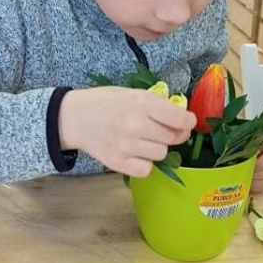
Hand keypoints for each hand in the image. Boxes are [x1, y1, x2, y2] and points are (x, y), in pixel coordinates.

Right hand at [58, 87, 195, 177]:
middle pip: (173, 138)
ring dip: (158, 148)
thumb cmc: (105, 102)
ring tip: (146, 140)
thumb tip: (181, 117)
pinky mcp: (117, 163)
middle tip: (165, 130)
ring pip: (161, 154)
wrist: (74, 117)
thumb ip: (156, 105)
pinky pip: (146, 169)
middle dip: (174, 134)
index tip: (187, 122)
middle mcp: (136, 125)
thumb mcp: (131, 93)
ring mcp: (126, 146)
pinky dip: (145, 163)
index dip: (188, 122)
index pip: (179, 119)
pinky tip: (137, 153)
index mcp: (141, 102)